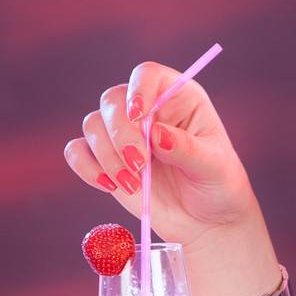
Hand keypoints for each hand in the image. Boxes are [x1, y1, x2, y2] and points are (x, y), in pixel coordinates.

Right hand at [62, 61, 257, 245]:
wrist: (206, 221)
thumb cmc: (218, 185)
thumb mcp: (213, 166)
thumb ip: (186, 149)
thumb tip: (155, 133)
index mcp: (179, 99)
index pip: (149, 75)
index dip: (138, 90)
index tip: (138, 116)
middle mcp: (147, 110)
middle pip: (113, 100)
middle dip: (121, 134)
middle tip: (140, 165)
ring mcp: (123, 134)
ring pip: (93, 124)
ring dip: (107, 156)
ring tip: (134, 185)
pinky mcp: (105, 159)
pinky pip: (77, 151)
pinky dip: (86, 167)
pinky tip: (110, 186)